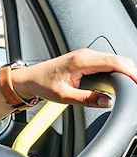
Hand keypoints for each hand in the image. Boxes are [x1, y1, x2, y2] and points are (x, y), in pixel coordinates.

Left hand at [13, 49, 136, 107]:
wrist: (30, 78)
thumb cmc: (42, 84)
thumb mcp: (64, 96)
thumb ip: (87, 99)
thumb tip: (107, 102)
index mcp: (81, 60)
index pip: (115, 62)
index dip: (131, 72)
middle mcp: (85, 54)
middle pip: (119, 60)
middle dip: (131, 73)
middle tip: (135, 90)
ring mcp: (86, 56)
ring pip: (115, 61)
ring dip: (124, 73)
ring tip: (129, 88)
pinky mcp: (86, 60)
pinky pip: (107, 63)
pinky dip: (117, 72)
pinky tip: (119, 83)